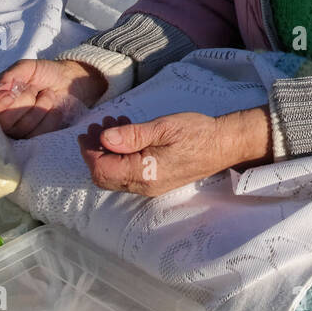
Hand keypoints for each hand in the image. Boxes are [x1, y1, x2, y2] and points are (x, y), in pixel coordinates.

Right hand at [0, 58, 107, 138]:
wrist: (69, 81)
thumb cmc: (44, 73)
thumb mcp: (26, 68)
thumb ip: (9, 76)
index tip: (11, 93)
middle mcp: (2, 119)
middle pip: (3, 122)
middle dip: (23, 101)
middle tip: (33, 89)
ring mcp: (18, 131)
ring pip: (22, 128)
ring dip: (39, 106)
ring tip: (45, 95)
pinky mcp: (35, 139)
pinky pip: (39, 133)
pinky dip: (50, 116)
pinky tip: (52, 107)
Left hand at [78, 107, 272, 196]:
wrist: (224, 144)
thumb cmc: (196, 133)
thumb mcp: (163, 127)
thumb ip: (132, 135)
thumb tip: (104, 138)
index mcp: (144, 173)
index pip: (103, 170)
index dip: (89, 152)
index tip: (87, 131)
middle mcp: (144, 186)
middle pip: (105, 177)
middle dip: (96, 151)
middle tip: (97, 125)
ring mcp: (150, 186)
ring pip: (116, 174)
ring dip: (109, 151)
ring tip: (112, 124)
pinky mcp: (156, 181)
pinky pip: (129, 173)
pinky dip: (121, 154)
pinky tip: (127, 134)